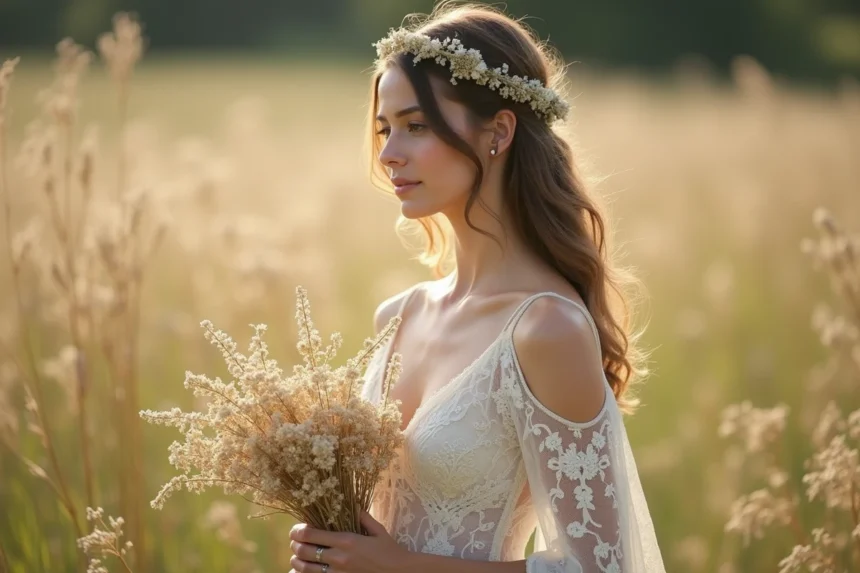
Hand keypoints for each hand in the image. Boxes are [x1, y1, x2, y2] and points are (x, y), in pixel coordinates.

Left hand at [289, 509, 409, 572]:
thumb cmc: (390, 551)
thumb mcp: (378, 530)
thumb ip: (362, 516)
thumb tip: (351, 503)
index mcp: (346, 540)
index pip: (310, 534)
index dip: (297, 531)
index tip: (296, 529)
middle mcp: (338, 558)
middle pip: (303, 551)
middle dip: (295, 545)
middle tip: (295, 542)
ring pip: (304, 569)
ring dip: (297, 561)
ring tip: (297, 556)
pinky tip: (305, 570)